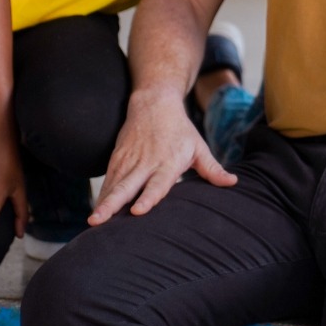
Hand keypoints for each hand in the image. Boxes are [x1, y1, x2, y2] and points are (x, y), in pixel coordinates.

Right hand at [89, 88, 235, 224]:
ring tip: (92, 222)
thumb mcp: (198, 147)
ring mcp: (128, 160)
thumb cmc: (180, 129)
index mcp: (167, 162)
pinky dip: (101, 196)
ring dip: (103, 203)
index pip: (157, 184)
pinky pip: (108, 180)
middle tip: (99, 221)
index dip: (148, 198)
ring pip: (113, 184)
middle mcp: (145, 163)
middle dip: (112, 204)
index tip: (137, 212)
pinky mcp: (117, 158)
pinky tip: (96, 213)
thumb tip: (233, 183)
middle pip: (127, 186)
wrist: (154, 103)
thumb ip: (212, 169)